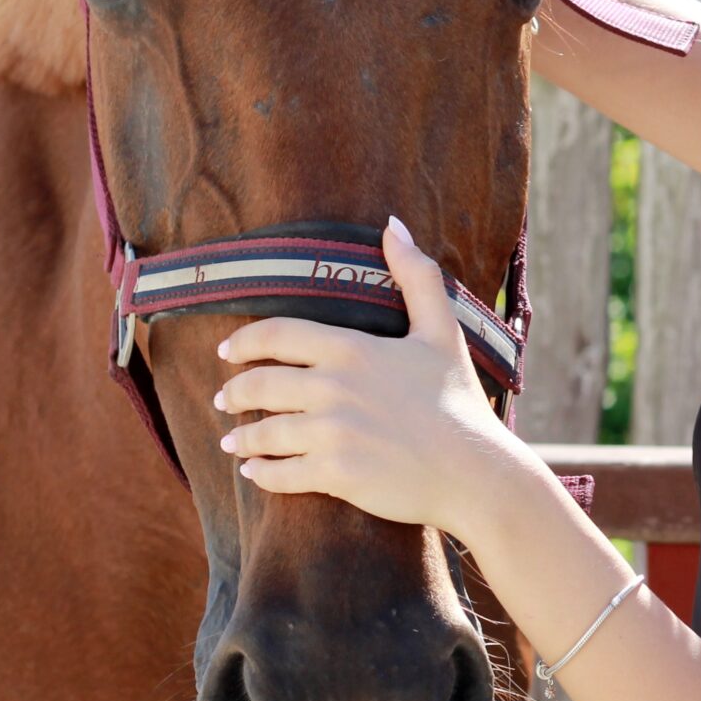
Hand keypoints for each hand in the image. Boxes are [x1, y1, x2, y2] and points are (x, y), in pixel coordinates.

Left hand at [215, 215, 522, 533]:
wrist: (476, 471)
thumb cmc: (459, 401)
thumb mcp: (443, 331)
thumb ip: (417, 276)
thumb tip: (394, 226)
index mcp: (354, 348)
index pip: (276, 335)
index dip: (243, 342)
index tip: (225, 352)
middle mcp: (336, 388)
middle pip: (260, 385)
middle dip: (234, 393)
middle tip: (224, 400)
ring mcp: (333, 433)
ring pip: (264, 432)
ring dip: (241, 438)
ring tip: (232, 441)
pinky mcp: (336, 474)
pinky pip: (280, 474)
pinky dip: (260, 473)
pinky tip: (254, 470)